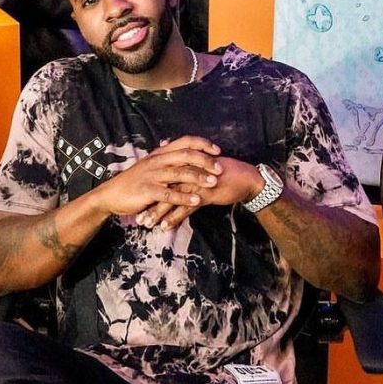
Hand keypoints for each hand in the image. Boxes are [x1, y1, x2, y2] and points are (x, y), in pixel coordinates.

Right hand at [91, 135, 223, 218]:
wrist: (111, 195)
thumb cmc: (133, 181)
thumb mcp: (149, 165)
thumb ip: (164, 158)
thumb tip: (176, 149)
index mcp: (159, 154)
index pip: (185, 142)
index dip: (202, 144)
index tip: (217, 150)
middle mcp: (157, 161)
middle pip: (186, 155)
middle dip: (205, 161)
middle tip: (220, 168)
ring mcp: (152, 176)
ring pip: (180, 173)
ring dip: (199, 178)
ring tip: (214, 183)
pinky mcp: (147, 191)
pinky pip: (169, 194)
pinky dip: (184, 197)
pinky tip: (196, 201)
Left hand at [137, 155, 263, 230]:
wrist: (245, 178)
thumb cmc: (224, 172)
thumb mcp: (204, 166)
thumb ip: (187, 164)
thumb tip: (173, 157)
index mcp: (186, 164)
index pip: (163, 177)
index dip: (150, 191)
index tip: (138, 202)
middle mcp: (188, 171)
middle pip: (163, 188)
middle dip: (149, 203)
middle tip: (137, 217)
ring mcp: (195, 182)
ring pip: (171, 199)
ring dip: (157, 212)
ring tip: (146, 224)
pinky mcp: (204, 193)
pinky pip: (186, 208)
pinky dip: (174, 217)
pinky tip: (165, 226)